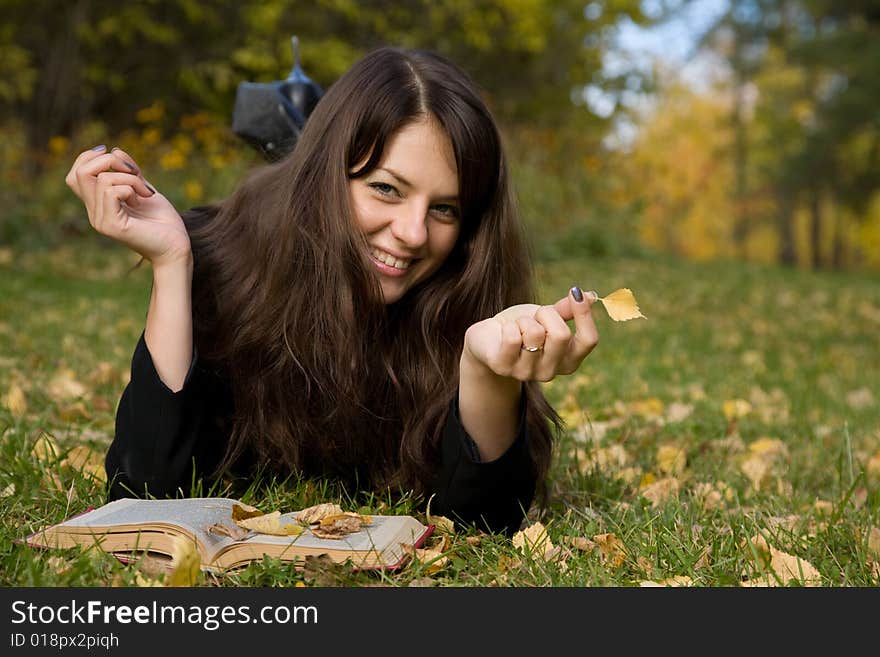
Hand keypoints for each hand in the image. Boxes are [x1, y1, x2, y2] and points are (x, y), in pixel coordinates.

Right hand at [65, 145, 191, 266]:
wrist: (177, 247)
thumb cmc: (164, 222)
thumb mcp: (144, 189)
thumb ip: (129, 173)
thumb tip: (114, 149)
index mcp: (99, 205)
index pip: (76, 175)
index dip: (90, 158)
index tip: (118, 157)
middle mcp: (95, 213)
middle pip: (80, 172)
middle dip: (109, 161)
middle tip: (134, 172)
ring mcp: (101, 220)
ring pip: (103, 179)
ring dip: (131, 178)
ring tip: (146, 193)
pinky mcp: (111, 225)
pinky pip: (112, 191)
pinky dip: (131, 187)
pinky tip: (143, 199)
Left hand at [462, 286, 598, 382]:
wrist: (488, 338)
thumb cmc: (522, 327)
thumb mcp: (547, 317)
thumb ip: (566, 311)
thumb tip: (591, 296)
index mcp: (568, 361)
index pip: (589, 340)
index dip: (584, 315)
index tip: (575, 292)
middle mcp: (550, 372)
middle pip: (561, 335)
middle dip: (547, 314)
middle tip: (535, 316)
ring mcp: (526, 373)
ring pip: (534, 333)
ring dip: (524, 321)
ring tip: (517, 327)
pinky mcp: (503, 367)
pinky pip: (513, 337)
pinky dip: (508, 326)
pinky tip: (504, 333)